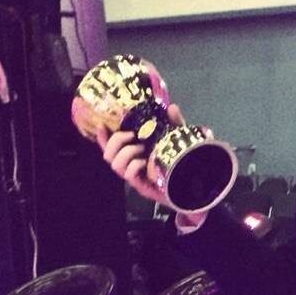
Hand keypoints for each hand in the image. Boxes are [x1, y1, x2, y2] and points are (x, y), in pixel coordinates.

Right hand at [96, 104, 208, 223]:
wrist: (193, 187)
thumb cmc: (181, 163)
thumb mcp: (177, 140)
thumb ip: (175, 124)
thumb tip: (172, 107)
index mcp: (134, 154)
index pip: (111, 146)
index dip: (103, 136)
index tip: (102, 124)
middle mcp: (131, 166)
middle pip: (108, 155)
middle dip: (115, 141)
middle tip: (132, 135)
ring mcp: (136, 177)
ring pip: (115, 165)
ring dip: (126, 152)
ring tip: (141, 148)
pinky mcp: (143, 187)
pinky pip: (129, 175)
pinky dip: (135, 165)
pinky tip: (145, 161)